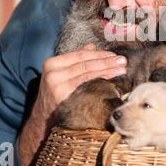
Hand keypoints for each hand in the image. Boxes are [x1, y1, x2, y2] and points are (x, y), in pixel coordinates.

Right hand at [19, 43, 126, 165]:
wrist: (43, 120)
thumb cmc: (56, 94)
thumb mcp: (62, 74)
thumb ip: (76, 60)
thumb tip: (92, 46)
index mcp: (52, 63)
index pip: (80, 55)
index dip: (99, 54)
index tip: (114, 55)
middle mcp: (53, 73)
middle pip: (86, 64)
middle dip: (107, 61)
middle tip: (122, 61)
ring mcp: (57, 86)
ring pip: (88, 75)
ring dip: (107, 71)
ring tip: (121, 70)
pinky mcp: (63, 98)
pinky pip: (87, 87)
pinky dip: (100, 83)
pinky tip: (111, 81)